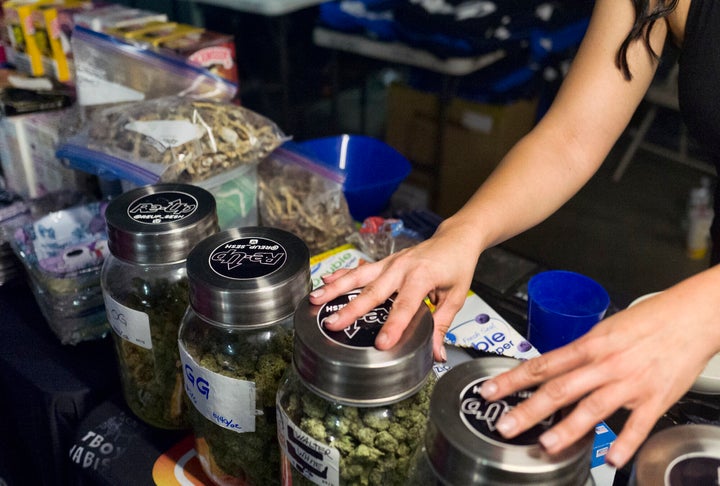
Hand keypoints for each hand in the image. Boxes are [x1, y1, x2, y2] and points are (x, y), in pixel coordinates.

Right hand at [309, 219, 483, 360]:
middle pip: (373, 292)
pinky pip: (360, 269)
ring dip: (336, 288)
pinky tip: (324, 281)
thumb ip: (442, 325)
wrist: (455, 238)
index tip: (381, 344)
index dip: (393, 326)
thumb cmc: (457, 266)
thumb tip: (436, 355)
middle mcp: (402, 268)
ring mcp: (390, 263)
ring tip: (316, 300)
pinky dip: (341, 275)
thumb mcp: (456, 297)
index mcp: (422, 277)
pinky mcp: (384, 262)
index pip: (405, 306)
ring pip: (359, 277)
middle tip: (333, 325)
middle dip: (351, 309)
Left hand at [478, 284, 719, 468]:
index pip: (542, 365)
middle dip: (529, 409)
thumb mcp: (605, 330)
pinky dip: (624, 443)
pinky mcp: (655, 399)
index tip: (489, 391)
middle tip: (505, 425)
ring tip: (546, 445)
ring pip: (592, 408)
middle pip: (559, 389)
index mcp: (589, 345)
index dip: (512, 379)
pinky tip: (610, 458)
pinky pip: (637, 425)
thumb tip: (554, 369)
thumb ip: (580, 353)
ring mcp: (629, 383)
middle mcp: (604, 364)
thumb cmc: (648, 320)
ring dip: (567, 429)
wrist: (691, 316)